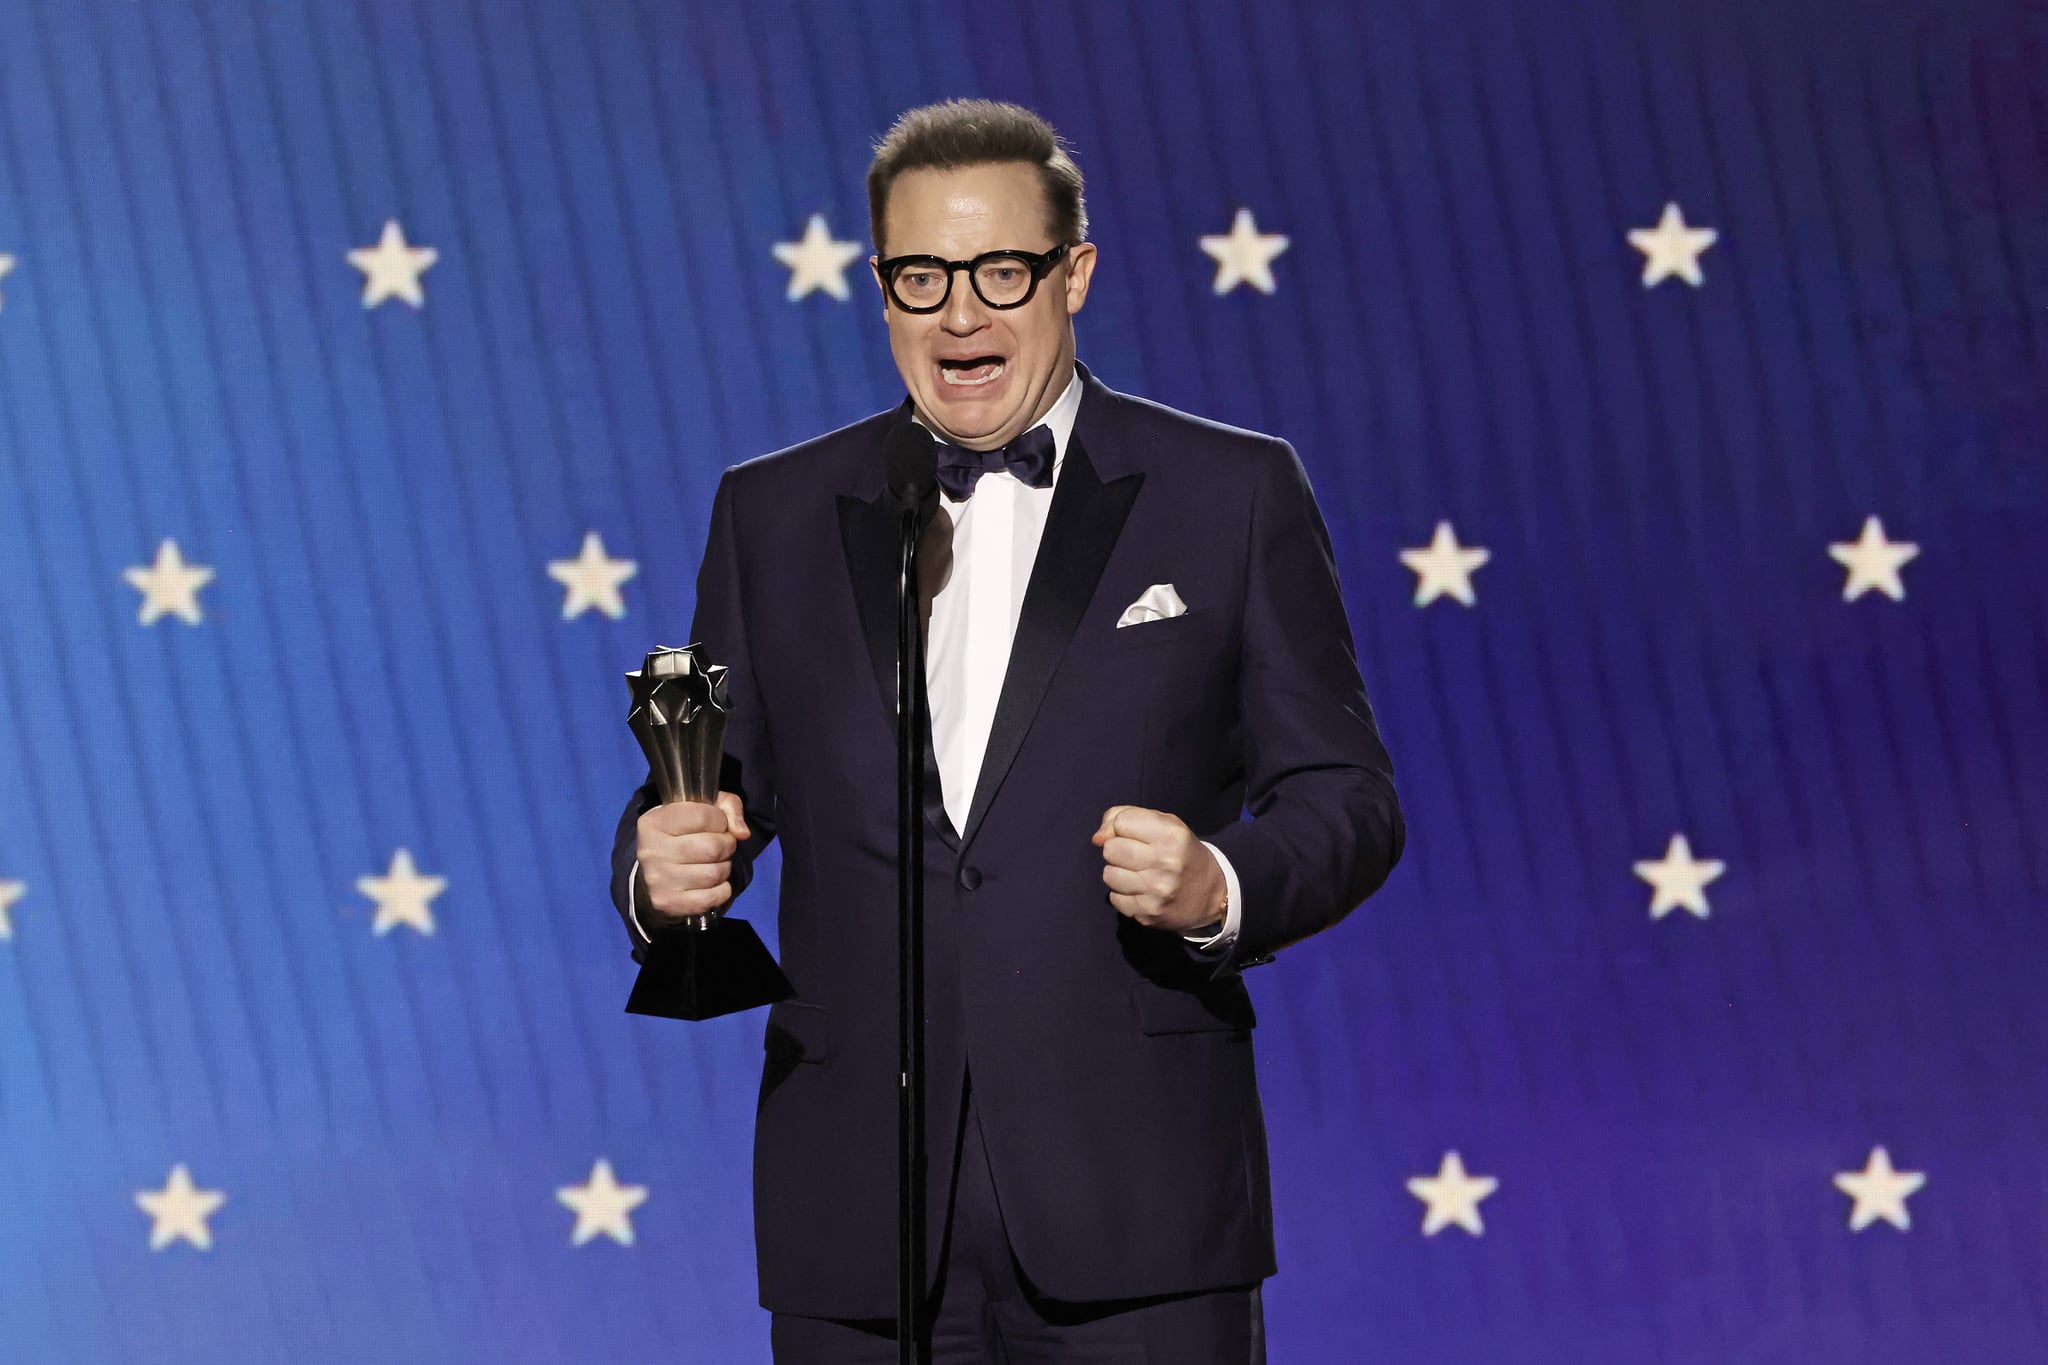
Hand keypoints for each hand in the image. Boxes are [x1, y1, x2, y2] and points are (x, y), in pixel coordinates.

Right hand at [636, 792, 749, 926]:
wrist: (657, 873)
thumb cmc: (684, 834)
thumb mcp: (704, 809)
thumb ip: (728, 807)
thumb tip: (743, 833)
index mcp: (655, 822)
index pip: (702, 817)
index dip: (721, 821)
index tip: (718, 825)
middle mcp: (651, 850)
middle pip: (712, 848)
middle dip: (727, 845)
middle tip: (723, 846)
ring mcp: (657, 879)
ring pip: (713, 874)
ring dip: (725, 868)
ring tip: (717, 863)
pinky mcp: (666, 902)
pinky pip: (710, 898)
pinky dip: (722, 891)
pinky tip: (714, 884)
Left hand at [1092, 805, 1225, 934]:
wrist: (1212, 894)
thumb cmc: (1181, 853)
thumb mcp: (1165, 824)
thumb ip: (1126, 817)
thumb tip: (1097, 837)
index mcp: (1172, 835)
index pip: (1121, 822)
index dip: (1122, 827)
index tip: (1136, 835)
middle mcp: (1165, 862)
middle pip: (1110, 849)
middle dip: (1118, 850)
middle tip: (1136, 856)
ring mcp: (1157, 891)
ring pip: (1109, 874)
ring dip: (1118, 873)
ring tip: (1138, 874)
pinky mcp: (1148, 913)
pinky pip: (1114, 898)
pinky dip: (1123, 894)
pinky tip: (1141, 891)